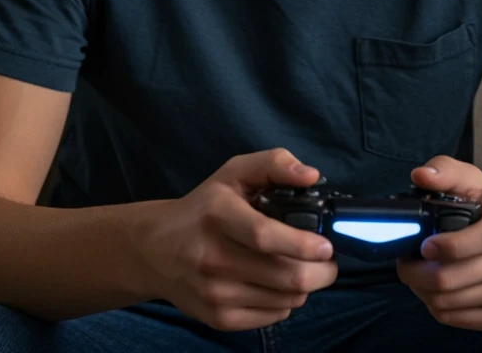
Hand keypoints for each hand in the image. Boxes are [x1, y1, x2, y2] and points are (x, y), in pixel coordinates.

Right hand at [137, 148, 337, 331]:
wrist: (155, 249)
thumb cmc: (204, 208)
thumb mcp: (233, 173)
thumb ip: (274, 164)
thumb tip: (311, 176)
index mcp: (218, 215)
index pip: (265, 236)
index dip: (303, 244)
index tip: (326, 246)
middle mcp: (212, 257)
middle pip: (286, 277)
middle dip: (321, 271)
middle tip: (325, 260)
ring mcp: (214, 292)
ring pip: (286, 299)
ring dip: (305, 285)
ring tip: (299, 267)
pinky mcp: (218, 317)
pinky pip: (273, 316)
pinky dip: (286, 301)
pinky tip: (276, 283)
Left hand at [396, 155, 481, 331]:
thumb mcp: (476, 182)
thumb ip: (446, 171)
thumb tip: (420, 175)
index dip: (449, 246)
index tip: (424, 245)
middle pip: (454, 278)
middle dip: (416, 271)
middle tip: (404, 261)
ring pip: (448, 302)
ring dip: (420, 289)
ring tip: (416, 272)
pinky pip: (454, 318)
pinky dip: (433, 305)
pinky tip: (431, 289)